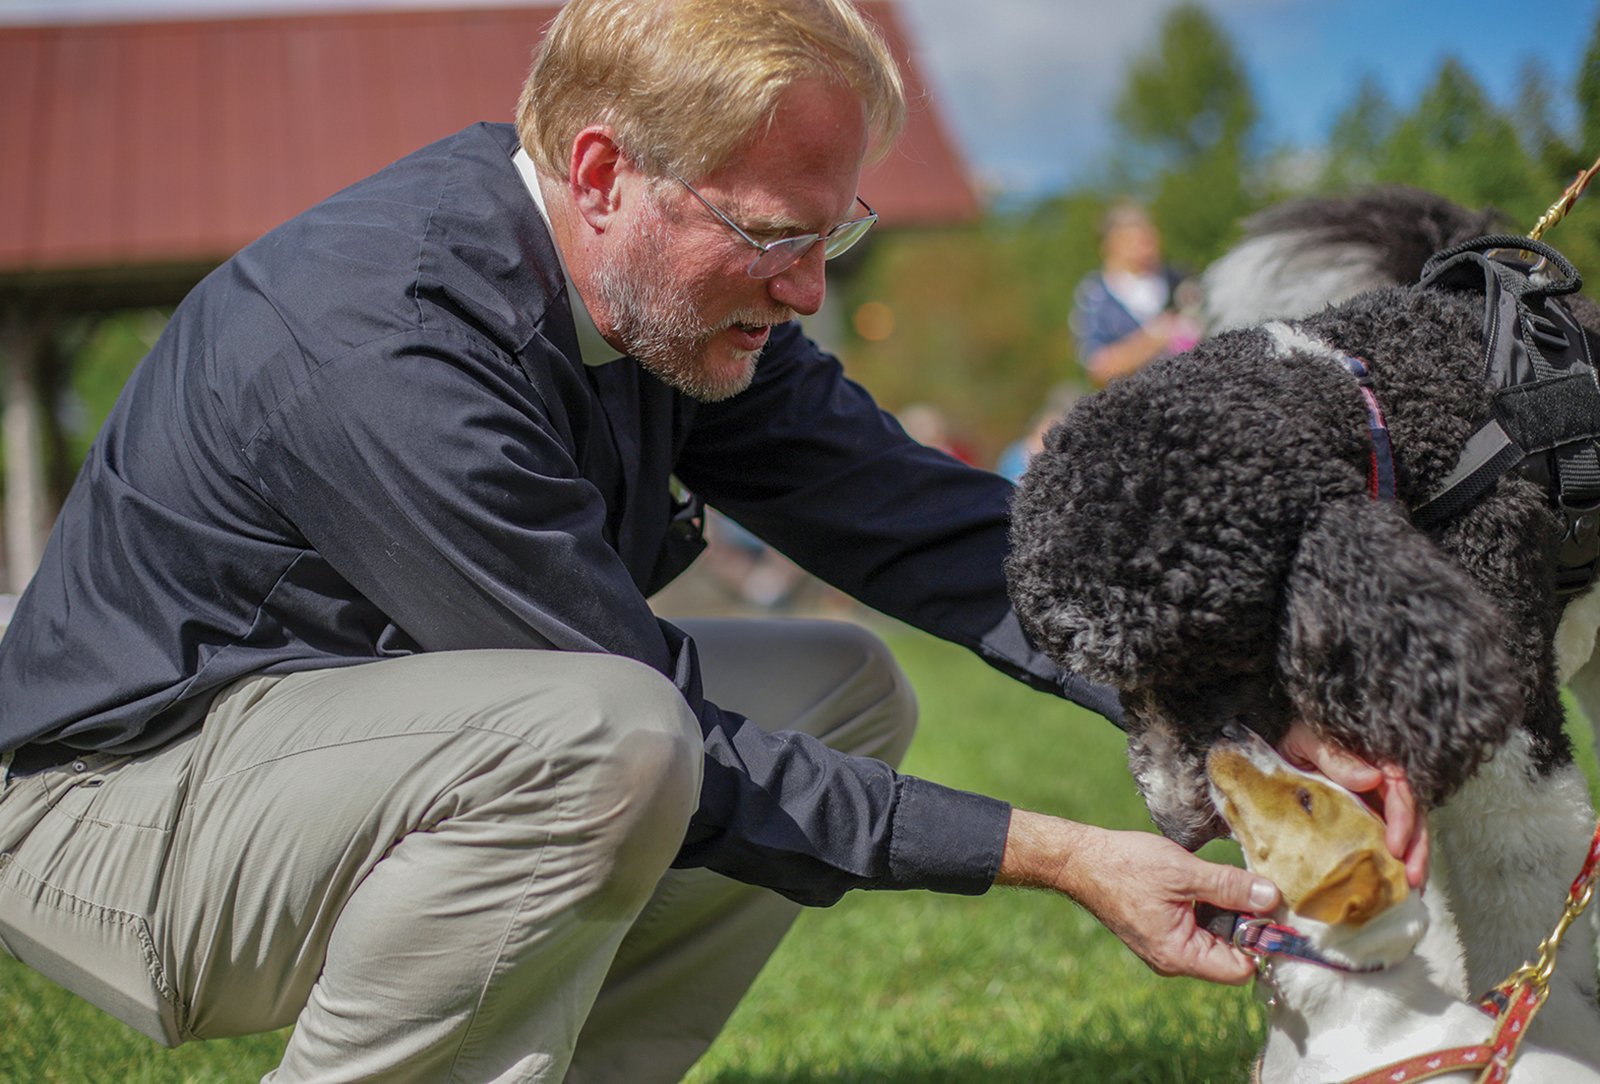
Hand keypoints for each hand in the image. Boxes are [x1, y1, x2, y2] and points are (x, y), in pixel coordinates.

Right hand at [996, 810, 1278, 983]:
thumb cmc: (1126, 866)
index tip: (1270, 909)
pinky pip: (1196, 929)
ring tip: (1219, 879)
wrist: (1079, 860)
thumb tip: (1272, 898)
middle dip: (1244, 922)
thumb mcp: (1184, 872)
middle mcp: (1174, 960)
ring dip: (1225, 911)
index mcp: (1179, 955)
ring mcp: (1166, 947)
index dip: (1261, 942)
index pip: (1241, 968)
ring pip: (1215, 939)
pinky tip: (1200, 882)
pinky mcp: (1160, 932)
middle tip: (1248, 886)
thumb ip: (1230, 887)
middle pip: (1230, 954)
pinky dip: (1207, 907)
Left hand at [1277, 721, 1428, 887]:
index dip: (1404, 819)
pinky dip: (1393, 861)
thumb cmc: (1295, 741)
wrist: (1276, 752)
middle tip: (1414, 878)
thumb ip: (1337, 758)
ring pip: (1405, 830)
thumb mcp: (1310, 742)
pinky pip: (1385, 839)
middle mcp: (1382, 782)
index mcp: (1374, 761)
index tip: (1396, 847)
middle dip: (1416, 847)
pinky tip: (1395, 884)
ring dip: (1411, 859)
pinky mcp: (1367, 817)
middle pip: (1412, 814)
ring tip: (1411, 887)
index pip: (1401, 789)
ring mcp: (1376, 801)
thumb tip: (1372, 778)